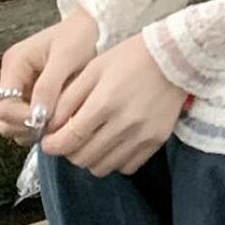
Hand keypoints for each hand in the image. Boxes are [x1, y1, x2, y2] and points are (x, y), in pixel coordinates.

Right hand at [0, 9, 98, 147]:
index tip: (48, 121)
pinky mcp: (38, 97)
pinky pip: (34, 121)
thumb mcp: (67, 56)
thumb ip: (49, 85)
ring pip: (18, 124)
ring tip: (61, 124)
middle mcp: (14, 79)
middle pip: (6, 119)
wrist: (94, 27)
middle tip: (55, 127)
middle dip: (27, 127)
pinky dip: (45, 127)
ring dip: (36, 130)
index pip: (4, 106)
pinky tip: (65, 120)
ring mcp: (24, 89)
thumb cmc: (80, 35)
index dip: (22, 119)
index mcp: (15, 64)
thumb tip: (36, 116)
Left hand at [39, 32, 187, 177]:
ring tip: (93, 140)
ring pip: (103, 167)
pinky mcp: (157, 141)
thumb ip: (68, 98)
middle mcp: (124, 124)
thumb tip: (50, 126)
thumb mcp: (93, 69)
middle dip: (69, 151)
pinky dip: (115, 160)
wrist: (175, 57)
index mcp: (104, 103)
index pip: (68, 141)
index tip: (49, 140)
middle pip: (83, 158)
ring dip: (91, 158)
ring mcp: (143, 135)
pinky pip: (127, 167)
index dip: (52, 145)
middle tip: (71, 137)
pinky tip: (114, 142)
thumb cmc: (130, 58)